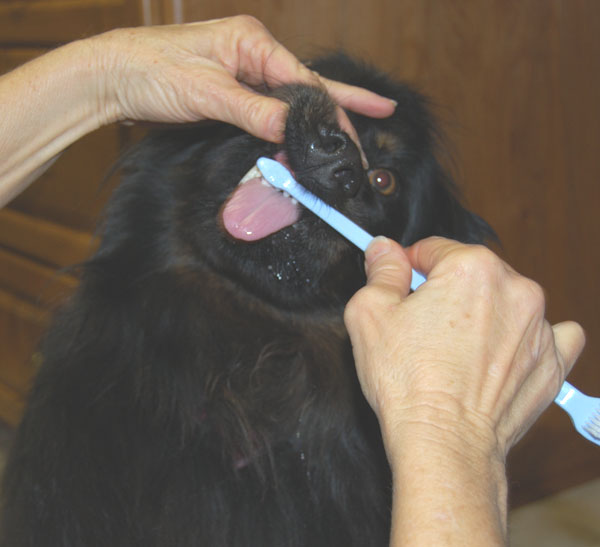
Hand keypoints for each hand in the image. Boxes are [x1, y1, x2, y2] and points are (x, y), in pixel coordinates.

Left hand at [90, 16, 395, 147]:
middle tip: (375, 123)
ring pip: (293, 99)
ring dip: (319, 118)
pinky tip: (308, 134)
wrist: (112, 78)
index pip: (304, 79)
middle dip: (339, 107)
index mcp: (251, 42)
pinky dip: (290, 126)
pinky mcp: (234, 94)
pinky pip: (271, 111)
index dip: (332, 107)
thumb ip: (250, 110)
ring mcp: (244, 74)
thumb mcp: (204, 92)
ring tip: (360, 123)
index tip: (352, 134)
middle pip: (307, 86)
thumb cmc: (149, 70)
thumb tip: (289, 128)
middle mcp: (254, 55)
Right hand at [344, 236, 585, 457]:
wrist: (444, 443)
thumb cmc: (408, 383)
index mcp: (471, 268)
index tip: (403, 286)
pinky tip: (506, 352)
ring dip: (485, 313)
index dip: (410, 267)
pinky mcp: (553, 362)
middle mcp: (515, 288)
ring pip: (507, 300)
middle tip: (423, 326)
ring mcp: (540, 326)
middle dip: (446, 291)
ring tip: (458, 349)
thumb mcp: (370, 315)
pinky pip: (550, 334)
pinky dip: (529, 337)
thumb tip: (384, 250)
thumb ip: (381, 271)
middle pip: (472, 273)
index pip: (434, 249)